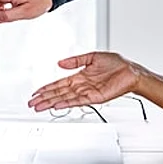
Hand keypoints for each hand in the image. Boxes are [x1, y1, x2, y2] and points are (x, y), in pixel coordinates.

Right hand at [27, 52, 141, 111]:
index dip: (47, 88)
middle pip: (59, 93)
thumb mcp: (92, 57)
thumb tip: (60, 63)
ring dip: (51, 102)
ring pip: (65, 98)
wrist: (131, 71)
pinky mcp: (94, 97)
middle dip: (44, 98)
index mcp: (80, 76)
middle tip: (32, 103)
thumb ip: (76, 60)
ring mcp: (87, 92)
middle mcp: (81, 86)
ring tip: (39, 107)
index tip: (36, 92)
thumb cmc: (116, 64)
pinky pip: (77, 101)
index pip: (59, 84)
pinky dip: (66, 103)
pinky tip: (56, 105)